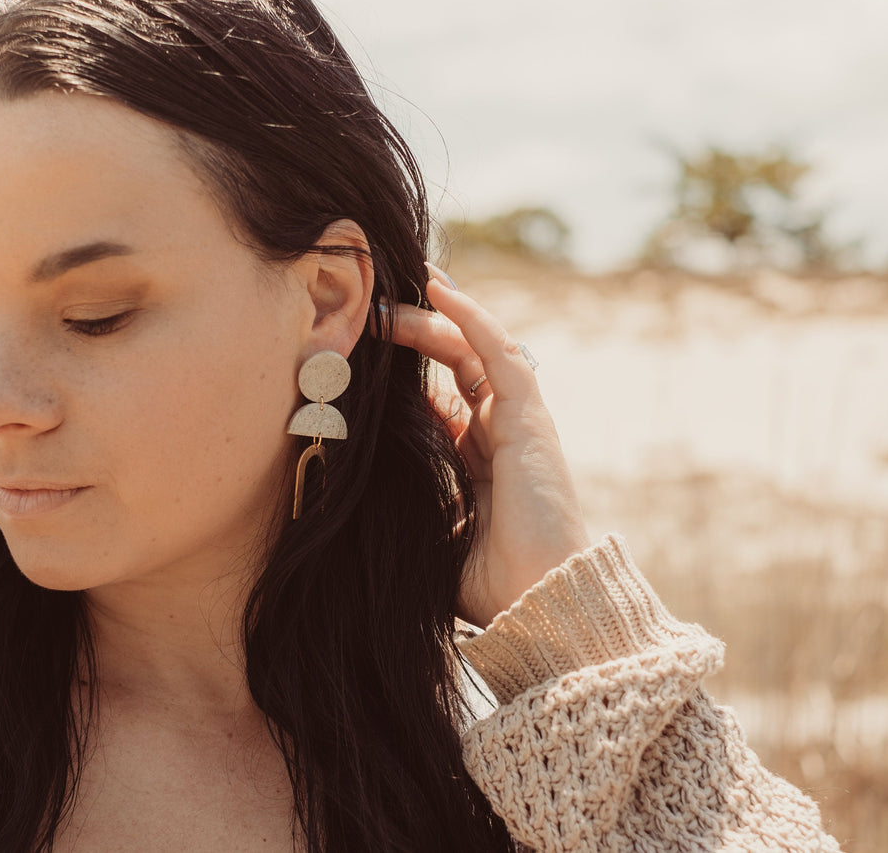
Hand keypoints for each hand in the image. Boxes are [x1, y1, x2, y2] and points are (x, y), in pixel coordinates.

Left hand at [374, 265, 589, 627]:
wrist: (539, 605)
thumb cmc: (491, 586)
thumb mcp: (431, 537)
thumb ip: (406, 508)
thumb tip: (348, 500)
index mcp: (480, 462)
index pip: (441, 398)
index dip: (406, 371)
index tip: (360, 350)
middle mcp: (501, 434)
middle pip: (456, 363)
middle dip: (416, 330)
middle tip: (372, 305)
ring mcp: (518, 422)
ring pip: (474, 348)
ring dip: (435, 314)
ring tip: (400, 281)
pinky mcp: (530, 418)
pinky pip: (498, 351)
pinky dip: (469, 316)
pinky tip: (438, 289)